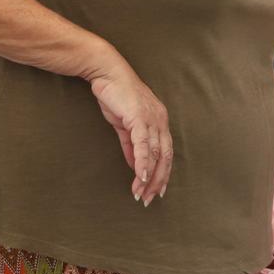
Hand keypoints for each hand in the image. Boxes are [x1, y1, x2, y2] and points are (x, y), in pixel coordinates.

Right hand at [87, 56, 172, 203]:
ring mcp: (152, 118)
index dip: (163, 173)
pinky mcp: (140, 117)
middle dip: (158, 181)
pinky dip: (143, 163)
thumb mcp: (125, 126)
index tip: (158, 191)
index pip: (166, 153)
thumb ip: (132, 146)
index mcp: (160, 121)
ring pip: (155, 154)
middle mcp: (161, 121)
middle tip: (149, 199)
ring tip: (141, 193)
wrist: (106, 74)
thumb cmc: (116, 97)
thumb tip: (136, 166)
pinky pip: (143, 145)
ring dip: (149, 177)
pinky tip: (140, 177)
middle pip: (165, 157)